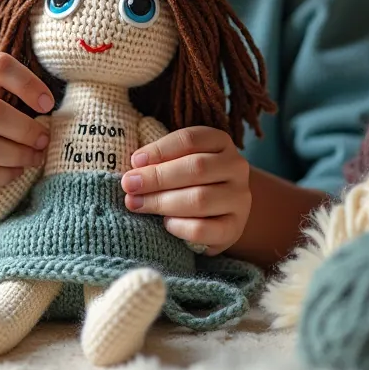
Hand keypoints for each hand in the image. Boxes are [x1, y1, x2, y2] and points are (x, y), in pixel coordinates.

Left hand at [120, 127, 250, 254]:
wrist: (219, 211)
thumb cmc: (189, 180)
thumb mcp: (178, 161)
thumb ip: (160, 160)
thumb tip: (134, 170)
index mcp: (221, 142)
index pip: (190, 140)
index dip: (160, 149)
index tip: (135, 161)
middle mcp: (236, 168)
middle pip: (196, 168)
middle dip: (157, 178)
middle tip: (129, 185)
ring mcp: (239, 199)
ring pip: (199, 199)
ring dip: (162, 202)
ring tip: (137, 204)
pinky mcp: (234, 229)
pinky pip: (204, 229)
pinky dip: (179, 226)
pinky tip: (165, 223)